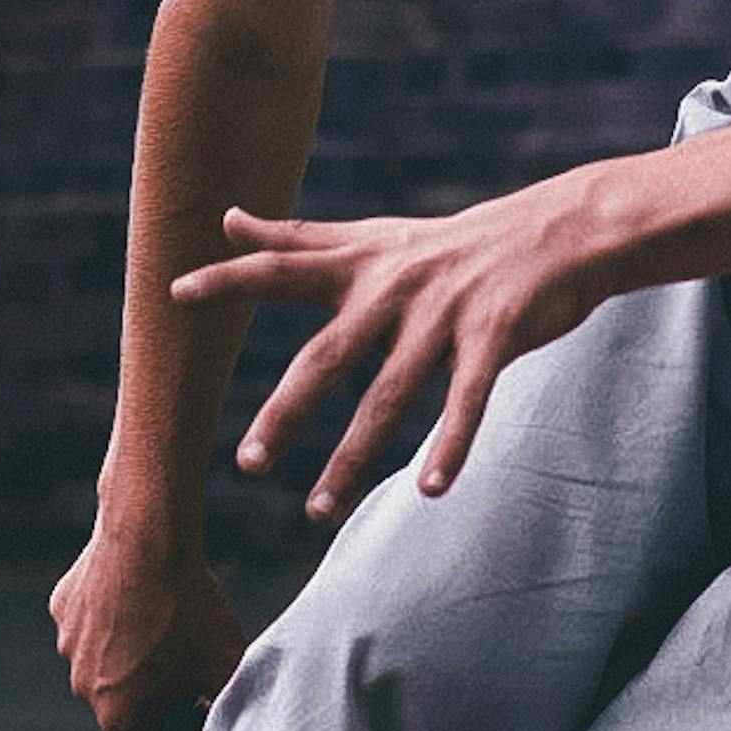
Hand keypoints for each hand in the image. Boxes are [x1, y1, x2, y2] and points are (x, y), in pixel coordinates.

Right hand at [50, 525, 244, 730]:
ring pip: (107, 672)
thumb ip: (231, 709)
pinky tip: (144, 598)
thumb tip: (235, 730)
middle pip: (127, 720)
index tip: (200, 720)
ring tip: (170, 630)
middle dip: (160, 707)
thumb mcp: (226, 665)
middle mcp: (83, 690)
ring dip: (137, 664)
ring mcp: (67, 648)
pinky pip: (92, 630)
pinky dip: (118, 624)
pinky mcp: (62, 610)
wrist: (148, 535)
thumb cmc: (191, 606)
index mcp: (119, 718)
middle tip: (192, 675)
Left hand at [173, 179, 620, 522]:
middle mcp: (394, 290)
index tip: (175, 295)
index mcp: (361, 267)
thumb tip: (229, 220)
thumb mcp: (373, 236)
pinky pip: (467, 400)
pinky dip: (451, 445)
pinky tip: (429, 491)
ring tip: (318, 510)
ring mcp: (444, 316)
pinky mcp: (495, 337)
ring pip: (391, 395)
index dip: (230, 278)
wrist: (556, 232)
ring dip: (353, 456)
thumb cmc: (455, 244)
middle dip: (286, 411)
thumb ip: (299, 239)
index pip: (282, 268)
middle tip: (248, 465)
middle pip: (328, 356)